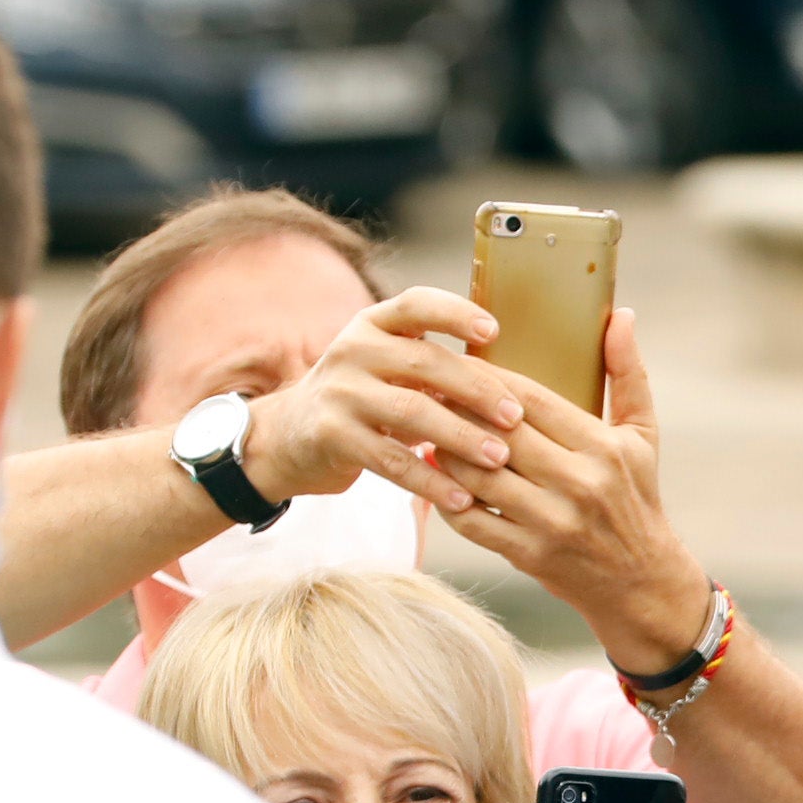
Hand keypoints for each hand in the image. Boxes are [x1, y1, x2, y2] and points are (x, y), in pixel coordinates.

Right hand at [234, 287, 531, 519]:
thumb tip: (509, 383)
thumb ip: (432, 365)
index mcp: (373, 325)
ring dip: (461, 437)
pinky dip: (431, 480)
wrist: (288, 436)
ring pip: (411, 411)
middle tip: (514, 416)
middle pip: (424, 361)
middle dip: (476, 389)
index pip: (415, 304)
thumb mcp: (386, 367)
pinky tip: (462, 498)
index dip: (455, 313)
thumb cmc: (360, 400)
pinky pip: (392, 460)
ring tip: (499, 459)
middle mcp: (353, 350)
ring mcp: (340, 392)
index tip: (492, 331)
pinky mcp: (332, 436)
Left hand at [449, 308, 710, 673]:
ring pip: (478, 474)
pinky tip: (436, 477)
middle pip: (497, 432)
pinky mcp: (530, 555)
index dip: (488, 378)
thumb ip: (628, 373)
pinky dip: (448, 496)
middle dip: (457, 408)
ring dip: (444, 450)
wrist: (642, 583)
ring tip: (424, 429)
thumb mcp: (643, 436)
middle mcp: (579, 484)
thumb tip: (621, 313)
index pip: (531, 399)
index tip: (458, 362)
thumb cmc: (638, 499)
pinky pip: (472, 519)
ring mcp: (552, 522)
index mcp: (603, 448)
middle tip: (426, 388)